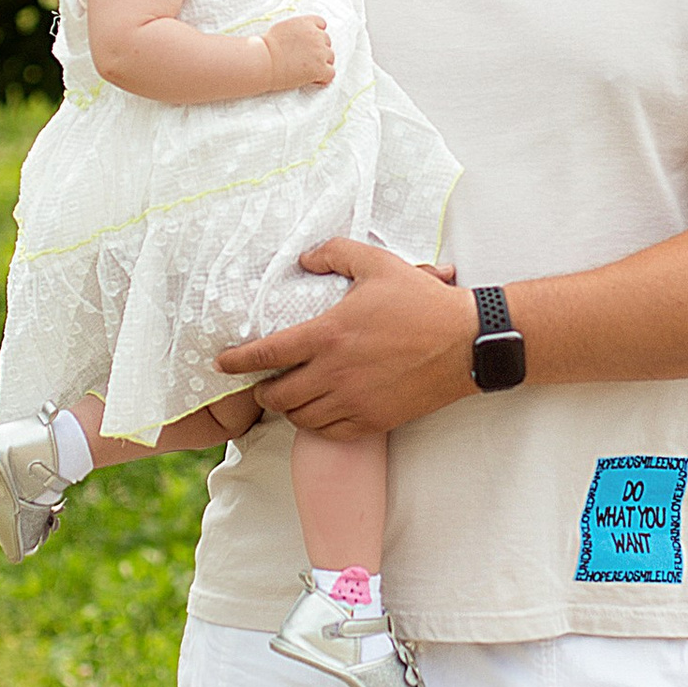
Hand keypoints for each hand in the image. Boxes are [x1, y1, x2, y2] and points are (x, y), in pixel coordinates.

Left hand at [218, 241, 476, 435]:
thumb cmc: (422, 302)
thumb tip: (303, 259)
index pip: (266, 355)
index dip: (237, 362)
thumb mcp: (377, 264)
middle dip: (263, 391)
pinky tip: (320, 411)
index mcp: (328, 335)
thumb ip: (334, 253)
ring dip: (289, 409)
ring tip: (291, 397)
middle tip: (263, 383)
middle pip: (277, 396)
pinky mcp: (373, 421)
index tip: (221, 364)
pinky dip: (317, 424)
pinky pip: (329, 432)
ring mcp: (353, 401)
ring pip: (300, 418)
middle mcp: (334, 373)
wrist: (466, 344)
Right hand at [258, 14, 335, 92]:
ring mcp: (320, 52)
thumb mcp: (283, 28)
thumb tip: (301, 37)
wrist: (264, 60)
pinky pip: (330, 73)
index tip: (308, 42)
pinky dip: (323, 78)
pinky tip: (313, 79)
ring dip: (322, 63)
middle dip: (318, 50)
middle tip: (305, 59)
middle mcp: (317, 35)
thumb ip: (298, 29)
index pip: (321, 24)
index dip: (316, 34)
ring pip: (330, 58)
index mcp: (307, 23)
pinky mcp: (320, 69)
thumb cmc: (267, 46)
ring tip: (307, 70)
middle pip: (327, 42)